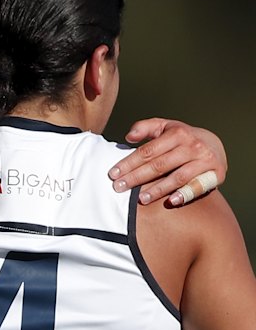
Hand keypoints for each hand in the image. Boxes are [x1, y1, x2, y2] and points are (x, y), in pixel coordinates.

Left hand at [107, 118, 226, 205]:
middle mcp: (192, 146)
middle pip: (159, 165)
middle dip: (137, 177)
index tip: (113, 173)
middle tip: (119, 188)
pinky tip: (171, 201)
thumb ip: (145, 127)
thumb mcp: (165, 127)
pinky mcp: (215, 174)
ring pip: (178, 177)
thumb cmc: (182, 138)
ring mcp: (205, 160)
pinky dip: (185, 194)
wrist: (215, 144)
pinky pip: (198, 186)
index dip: (129, 162)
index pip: (148, 151)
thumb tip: (128, 137)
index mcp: (177, 133)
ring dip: (158, 189)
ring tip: (140, 198)